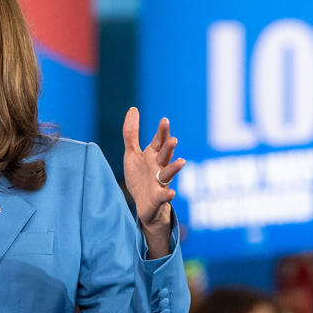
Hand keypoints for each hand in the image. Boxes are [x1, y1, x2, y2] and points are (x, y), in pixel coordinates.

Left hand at [122, 107, 184, 256]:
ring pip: (168, 173)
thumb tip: (133, 108)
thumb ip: (131, 133)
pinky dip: (168, 194)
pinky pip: (164, 196)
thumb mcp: (132, 153)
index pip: (158, 141)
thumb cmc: (139, 176)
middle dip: (169, 147)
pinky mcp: (158, 197)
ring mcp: (160, 182)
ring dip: (174, 168)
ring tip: (181, 162)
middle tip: (173, 140)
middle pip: (165, 155)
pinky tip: (172, 193)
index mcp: (153, 155)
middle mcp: (159, 166)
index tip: (164, 120)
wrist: (142, 203)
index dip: (162, 132)